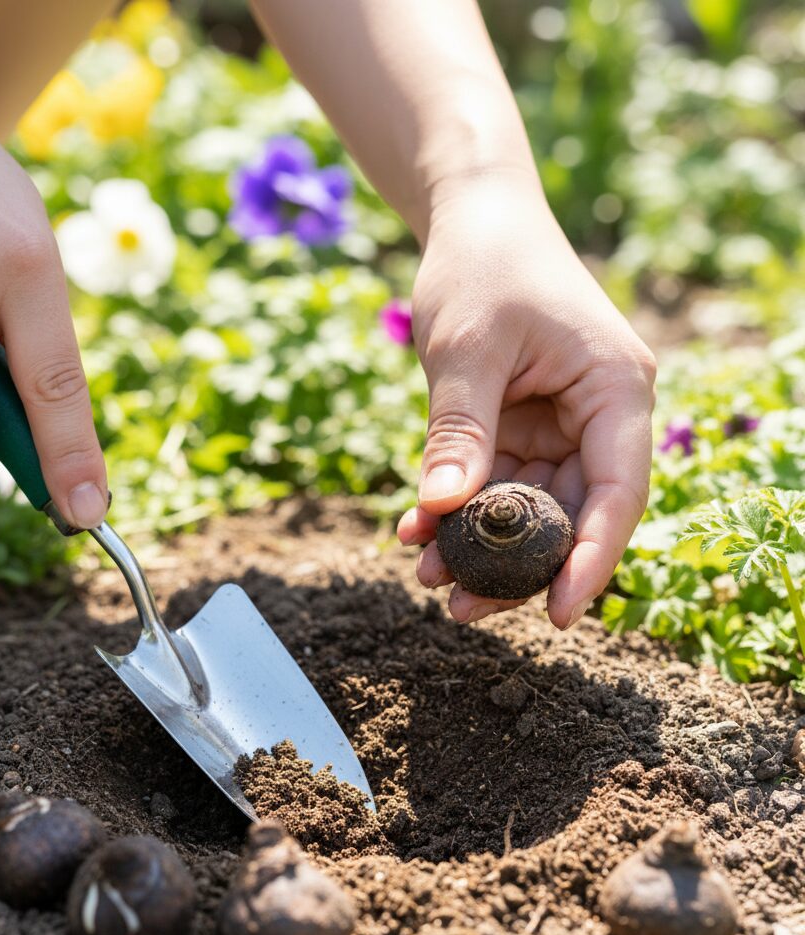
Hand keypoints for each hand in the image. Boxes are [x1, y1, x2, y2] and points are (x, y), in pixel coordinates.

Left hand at [396, 175, 655, 628]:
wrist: (472, 220)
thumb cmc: (482, 266)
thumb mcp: (465, 348)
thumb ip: (458, 430)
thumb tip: (441, 513)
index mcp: (614, 389)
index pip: (616, 490)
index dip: (591, 558)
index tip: (560, 616)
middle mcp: (596, 414)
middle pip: (570, 512)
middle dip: (515, 565)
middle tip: (459, 609)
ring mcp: (558, 424)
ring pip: (527, 507)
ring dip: (477, 544)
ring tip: (425, 578)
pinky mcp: (520, 426)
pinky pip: (494, 482)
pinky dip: (458, 509)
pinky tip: (416, 531)